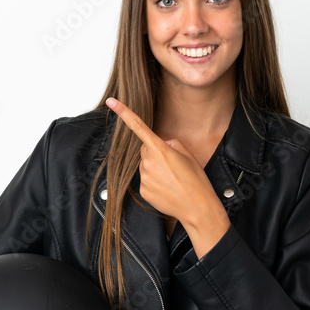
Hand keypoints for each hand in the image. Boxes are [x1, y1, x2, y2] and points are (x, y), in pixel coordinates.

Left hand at [105, 97, 229, 257]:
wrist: (198, 208)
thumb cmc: (197, 181)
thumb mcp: (188, 155)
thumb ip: (172, 144)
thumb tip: (163, 144)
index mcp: (161, 150)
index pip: (139, 127)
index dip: (124, 113)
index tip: (112, 102)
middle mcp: (149, 162)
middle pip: (145, 150)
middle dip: (155, 153)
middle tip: (173, 165)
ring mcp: (144, 178)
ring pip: (145, 166)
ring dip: (155, 169)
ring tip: (172, 179)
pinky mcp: (143, 190)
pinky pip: (145, 180)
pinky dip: (154, 182)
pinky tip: (167, 188)